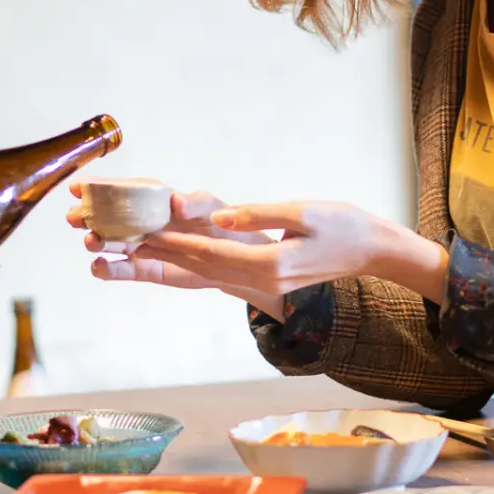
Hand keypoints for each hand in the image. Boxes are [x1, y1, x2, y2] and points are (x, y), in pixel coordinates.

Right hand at [64, 179, 270, 256]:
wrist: (239, 260)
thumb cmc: (226, 225)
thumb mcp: (215, 209)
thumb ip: (196, 203)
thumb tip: (176, 199)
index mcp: (156, 200)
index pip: (124, 190)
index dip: (101, 187)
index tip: (78, 186)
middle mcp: (145, 222)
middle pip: (109, 217)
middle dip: (88, 216)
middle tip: (72, 217)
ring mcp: (144, 246)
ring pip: (112, 243)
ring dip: (96, 242)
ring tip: (90, 242)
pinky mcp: (149, 269)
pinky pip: (123, 270)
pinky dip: (109, 270)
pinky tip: (99, 267)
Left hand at [131, 201, 410, 297]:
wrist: (372, 250)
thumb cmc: (344, 224)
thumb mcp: (304, 211)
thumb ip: (259, 214)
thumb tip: (220, 215)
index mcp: (271, 264)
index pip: (210, 253)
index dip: (173, 242)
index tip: (139, 233)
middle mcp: (263, 279)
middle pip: (200, 266)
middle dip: (160, 254)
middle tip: (121, 243)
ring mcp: (264, 282)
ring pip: (206, 271)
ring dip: (170, 259)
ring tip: (134, 248)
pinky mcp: (266, 277)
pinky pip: (220, 271)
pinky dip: (193, 261)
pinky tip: (175, 252)